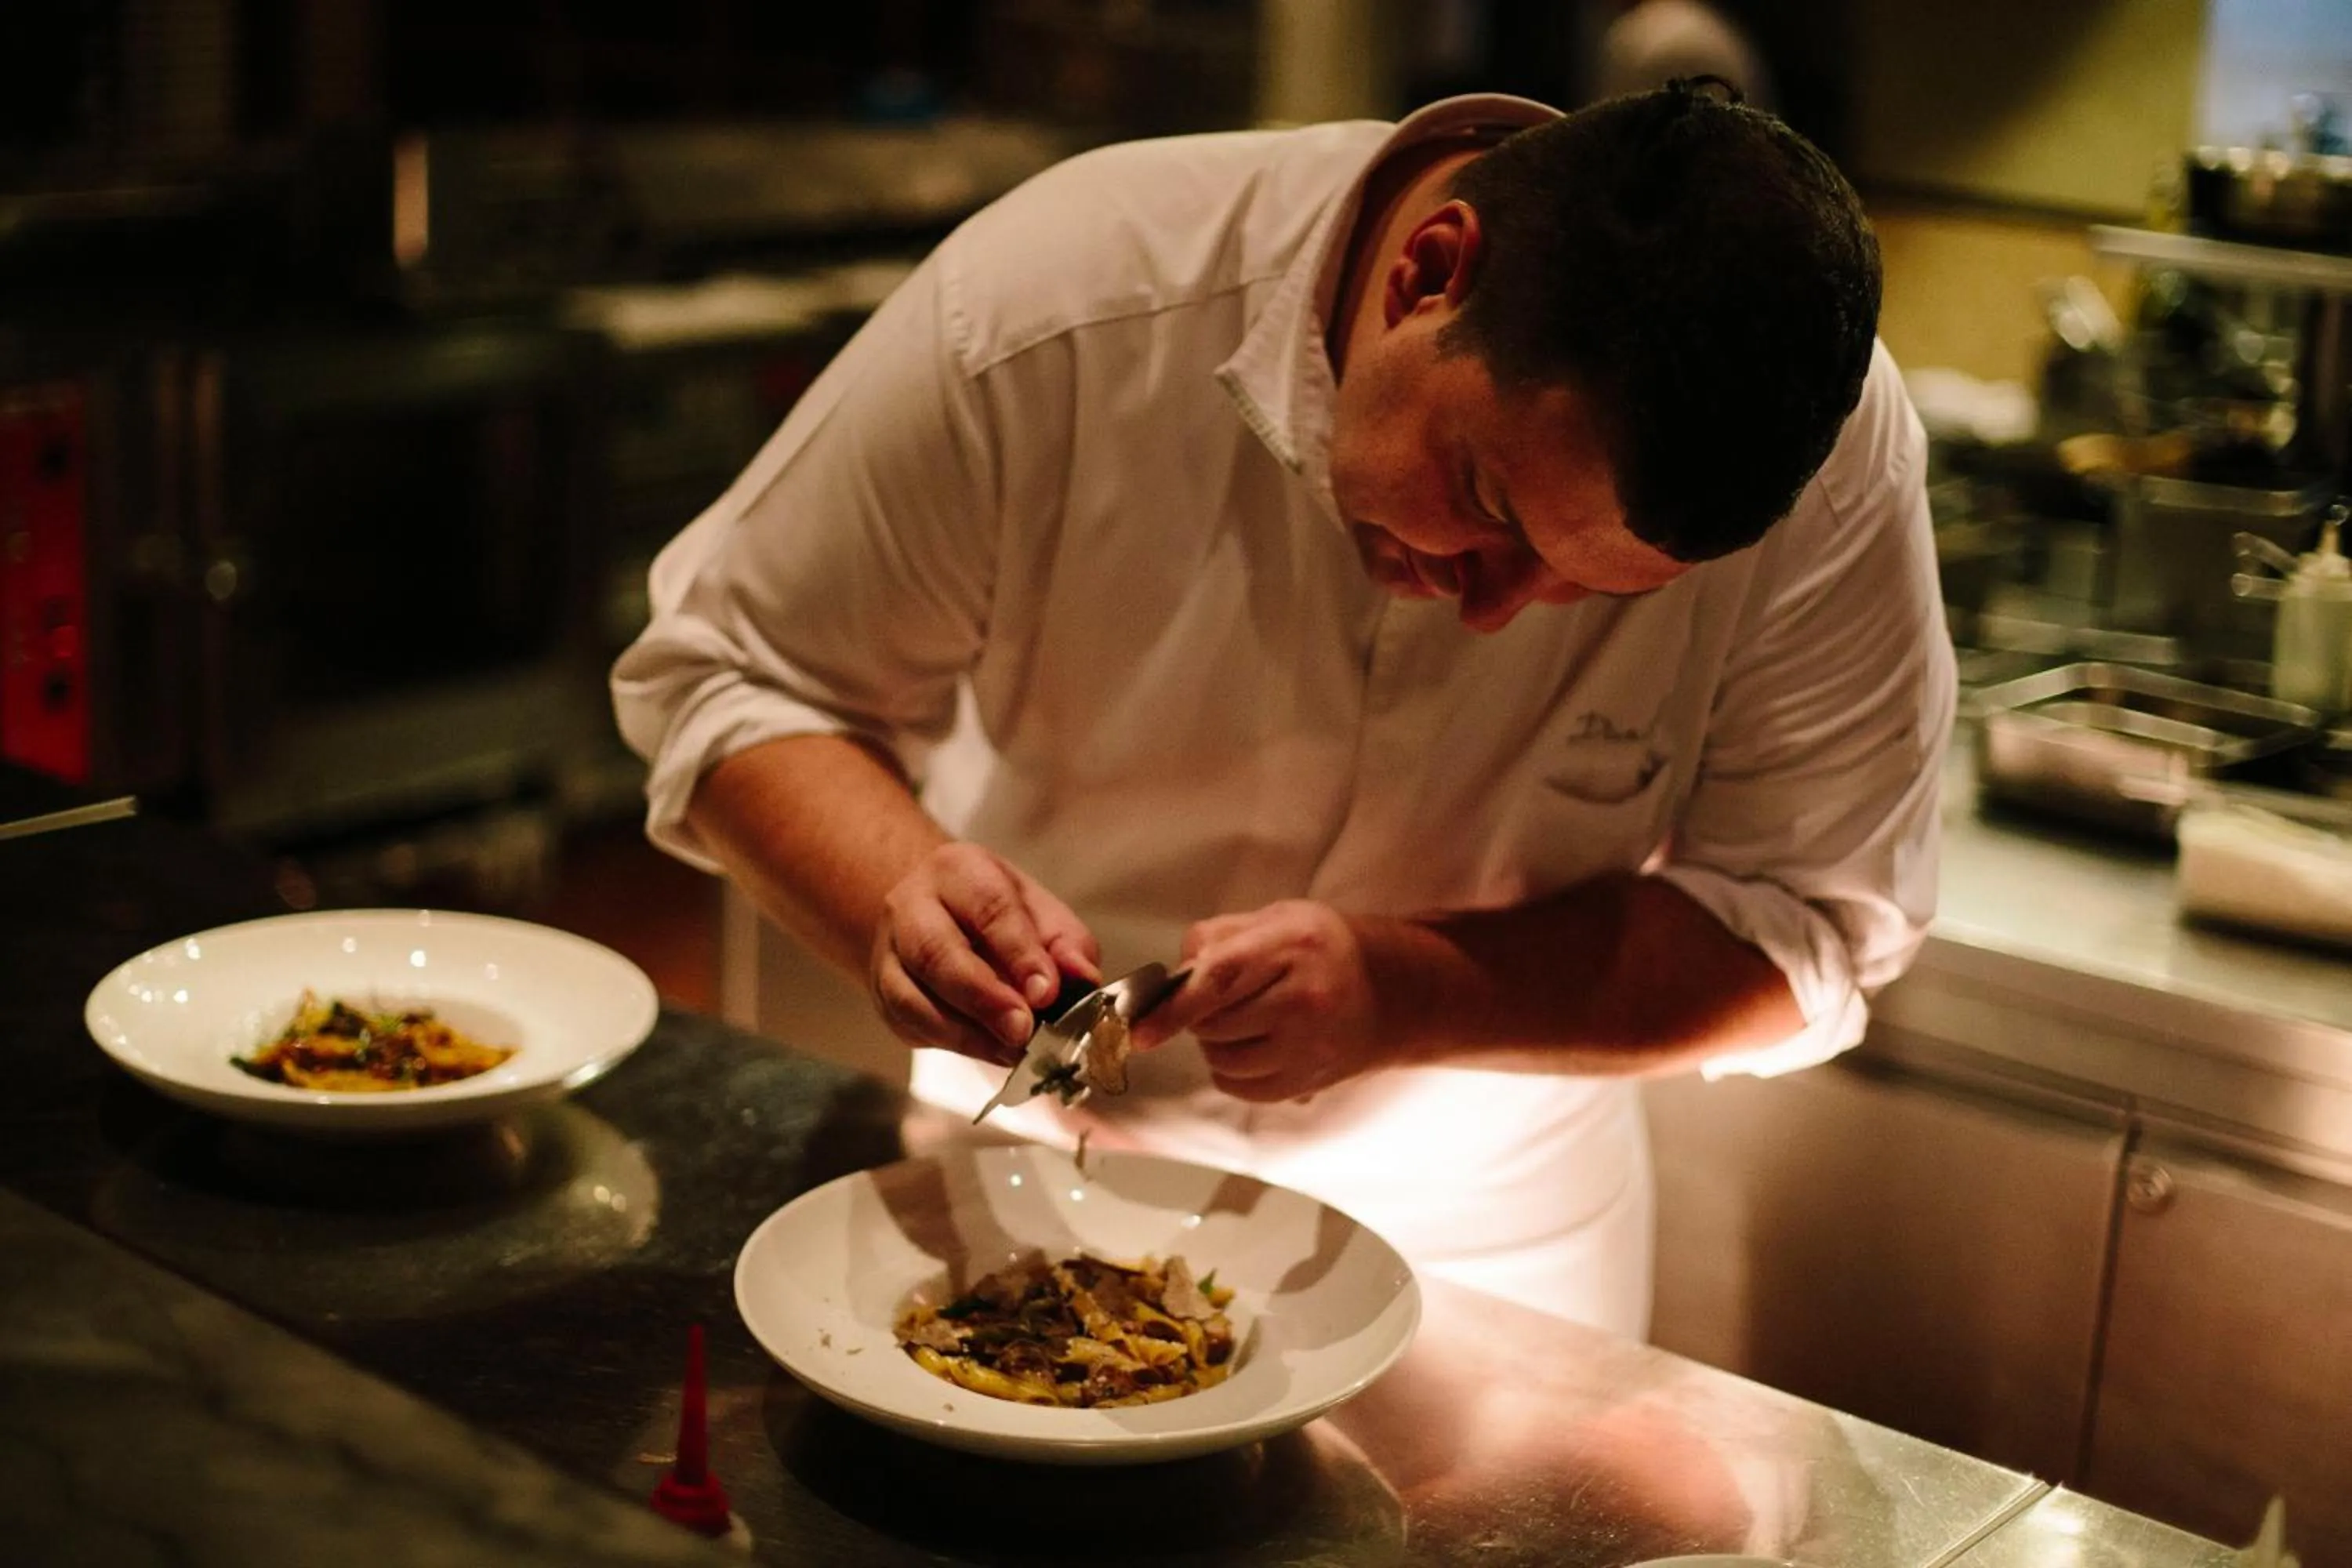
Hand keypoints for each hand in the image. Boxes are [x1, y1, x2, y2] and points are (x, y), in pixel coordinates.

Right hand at [869, 843, 1098, 1065]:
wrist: (934, 912)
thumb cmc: (996, 912)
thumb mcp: (1039, 911)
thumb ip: (1066, 943)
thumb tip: (1082, 978)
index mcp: (957, 871)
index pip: (987, 908)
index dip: (1018, 953)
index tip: (1046, 993)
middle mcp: (911, 905)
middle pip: (936, 953)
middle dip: (984, 998)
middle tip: (1024, 1031)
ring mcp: (889, 952)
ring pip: (912, 997)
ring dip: (967, 1033)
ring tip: (1013, 1051)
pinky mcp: (884, 994)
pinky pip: (911, 1025)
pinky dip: (955, 1045)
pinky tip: (994, 1052)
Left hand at [1136, 900, 1393, 1102]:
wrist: (1387, 992)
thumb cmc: (1318, 948)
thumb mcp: (1274, 919)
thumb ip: (1218, 937)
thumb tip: (1173, 975)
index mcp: (1292, 945)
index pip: (1219, 979)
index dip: (1173, 1007)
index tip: (1140, 1031)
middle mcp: (1304, 998)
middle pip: (1213, 1023)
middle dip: (1199, 1013)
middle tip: (1224, 997)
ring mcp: (1308, 1046)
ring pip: (1222, 1058)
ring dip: (1215, 1042)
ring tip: (1244, 1018)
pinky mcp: (1306, 1081)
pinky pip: (1240, 1085)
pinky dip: (1231, 1068)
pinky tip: (1254, 1045)